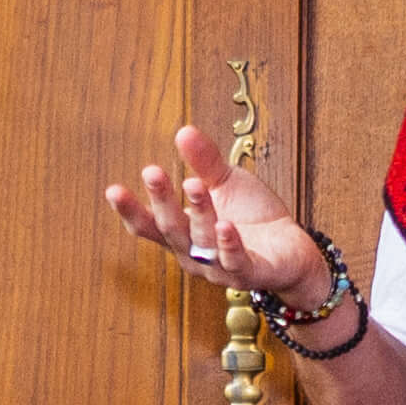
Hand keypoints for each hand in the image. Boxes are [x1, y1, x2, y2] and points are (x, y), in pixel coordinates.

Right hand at [105, 125, 331, 306]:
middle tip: (152, 172)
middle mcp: (195, 254)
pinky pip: (235, 262)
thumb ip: (205, 162)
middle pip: (172, 229)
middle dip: (161, 201)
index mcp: (183, 232)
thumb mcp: (226, 183)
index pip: (149, 225)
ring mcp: (220, 268)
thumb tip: (183, 130)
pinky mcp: (250, 274)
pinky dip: (229, 245)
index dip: (130, 210)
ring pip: (202, 243)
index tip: (113, 190)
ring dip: (198, 213)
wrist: (292, 249)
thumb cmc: (253, 219)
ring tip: (194, 184)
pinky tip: (225, 226)